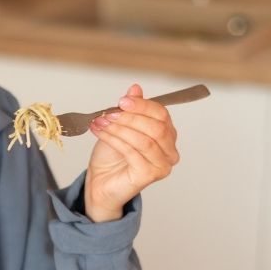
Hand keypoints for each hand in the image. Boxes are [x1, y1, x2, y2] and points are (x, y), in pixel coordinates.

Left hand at [84, 83, 179, 221]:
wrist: (100, 181)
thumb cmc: (112, 156)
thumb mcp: (120, 125)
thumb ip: (131, 108)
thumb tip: (135, 88)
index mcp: (167, 135)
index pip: (162, 114)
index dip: (142, 105)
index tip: (122, 101)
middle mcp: (170, 151)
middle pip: (156, 127)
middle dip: (130, 117)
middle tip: (109, 113)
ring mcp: (162, 165)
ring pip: (144, 140)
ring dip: (120, 128)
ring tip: (101, 122)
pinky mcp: (149, 176)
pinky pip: (132, 153)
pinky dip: (114, 140)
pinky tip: (101, 132)